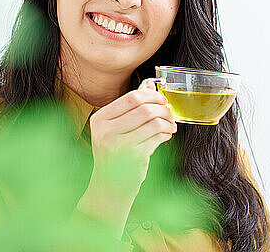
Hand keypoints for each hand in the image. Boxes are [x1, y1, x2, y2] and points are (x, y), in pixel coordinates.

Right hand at [88, 78, 176, 197]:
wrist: (109, 186)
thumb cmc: (114, 154)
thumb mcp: (116, 128)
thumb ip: (132, 106)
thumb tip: (149, 83)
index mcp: (100, 119)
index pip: (131, 98)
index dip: (152, 95)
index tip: (162, 99)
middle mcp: (106, 131)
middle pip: (144, 108)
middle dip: (163, 108)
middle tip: (169, 112)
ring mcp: (119, 145)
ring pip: (153, 122)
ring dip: (167, 122)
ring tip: (169, 125)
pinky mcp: (133, 157)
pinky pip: (157, 137)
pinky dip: (166, 134)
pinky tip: (165, 136)